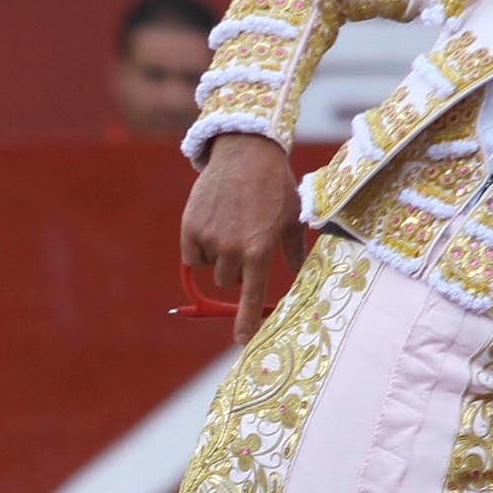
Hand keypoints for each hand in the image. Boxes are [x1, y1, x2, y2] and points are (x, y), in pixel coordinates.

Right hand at [182, 136, 299, 340]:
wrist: (245, 151)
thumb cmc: (275, 185)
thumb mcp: (293, 218)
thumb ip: (294, 251)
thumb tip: (302, 274)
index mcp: (259, 249)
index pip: (252, 295)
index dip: (246, 321)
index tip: (243, 341)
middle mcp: (232, 247)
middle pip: (229, 282)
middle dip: (237, 269)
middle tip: (245, 243)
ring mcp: (208, 238)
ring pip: (211, 268)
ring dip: (219, 257)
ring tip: (231, 226)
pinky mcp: (190, 227)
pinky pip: (193, 256)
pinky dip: (200, 247)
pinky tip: (214, 223)